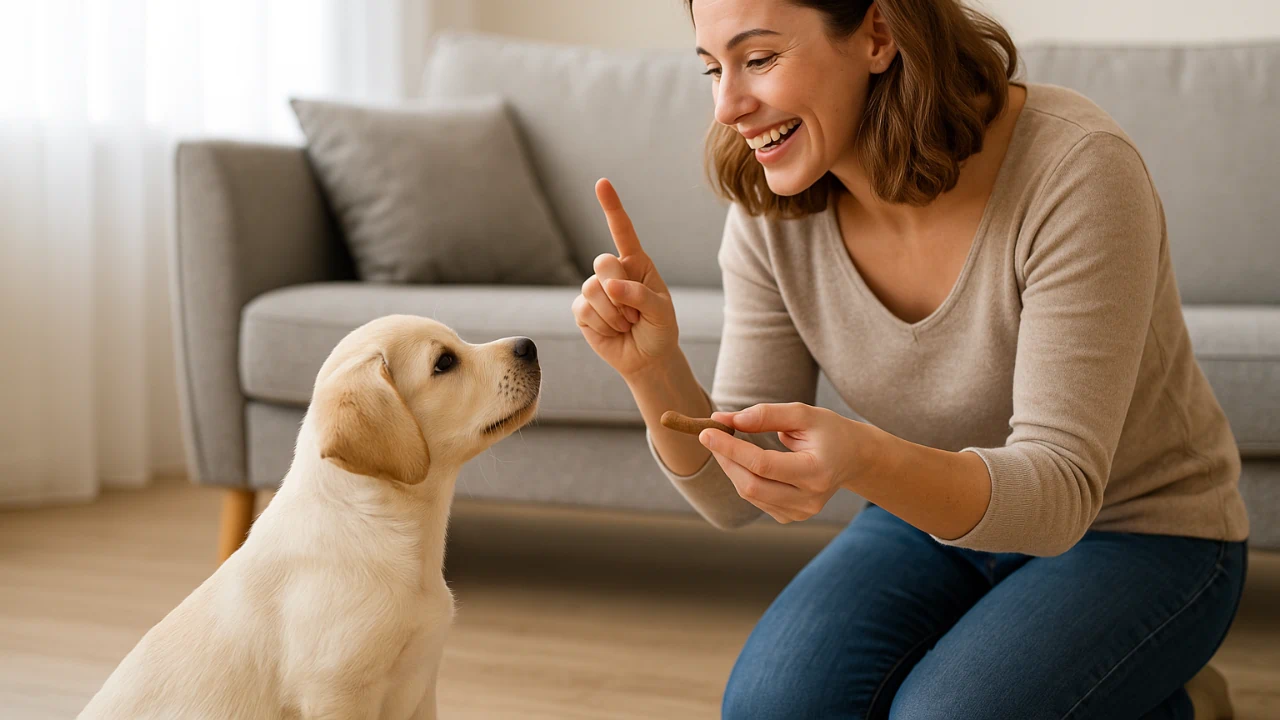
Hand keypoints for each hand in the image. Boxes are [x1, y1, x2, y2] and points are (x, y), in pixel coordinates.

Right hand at [572, 179, 678, 377]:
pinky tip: (613, 330)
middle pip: (603, 262)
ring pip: (592, 288)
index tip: (602, 183)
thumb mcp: (662, 311)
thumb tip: (609, 287)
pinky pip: (584, 309)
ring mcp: (595, 289)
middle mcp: (613, 271)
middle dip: (620, 290)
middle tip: (636, 312)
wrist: (647, 358)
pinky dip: (603, 324)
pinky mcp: (582, 310)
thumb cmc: (659, 328)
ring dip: (614, 313)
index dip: (611, 207)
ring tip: (627, 323)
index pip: (622, 230)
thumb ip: (640, 295)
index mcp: (636, 262)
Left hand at [699, 402, 869, 523]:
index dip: (731, 448)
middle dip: (725, 459)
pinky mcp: (791, 517)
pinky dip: (743, 478)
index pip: (763, 464)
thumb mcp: (803, 414)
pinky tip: (743, 461)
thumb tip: (728, 419)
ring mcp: (800, 512)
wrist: (853, 458)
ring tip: (726, 444)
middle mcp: (809, 499)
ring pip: (750, 494)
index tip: (707, 430)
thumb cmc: (829, 431)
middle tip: (710, 435)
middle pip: (751, 485)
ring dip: (731, 468)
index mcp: (816, 471)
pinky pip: (756, 499)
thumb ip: (766, 414)